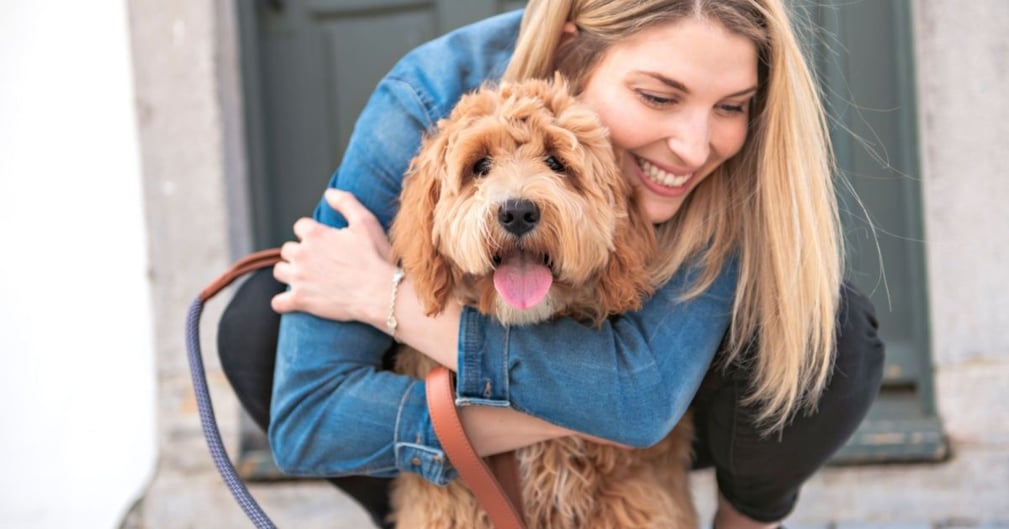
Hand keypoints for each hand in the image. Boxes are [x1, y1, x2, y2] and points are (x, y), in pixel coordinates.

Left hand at [271, 189, 394, 326]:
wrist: (380, 293)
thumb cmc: (376, 257)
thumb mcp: (366, 222)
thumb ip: (346, 203)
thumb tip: (329, 192)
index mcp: (315, 234)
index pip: (301, 226)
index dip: (313, 233)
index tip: (325, 242)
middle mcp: (302, 254)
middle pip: (288, 249)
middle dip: (300, 253)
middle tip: (319, 262)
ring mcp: (299, 278)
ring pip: (280, 271)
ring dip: (290, 273)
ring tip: (306, 279)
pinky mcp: (300, 300)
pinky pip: (278, 302)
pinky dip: (284, 302)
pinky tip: (294, 301)